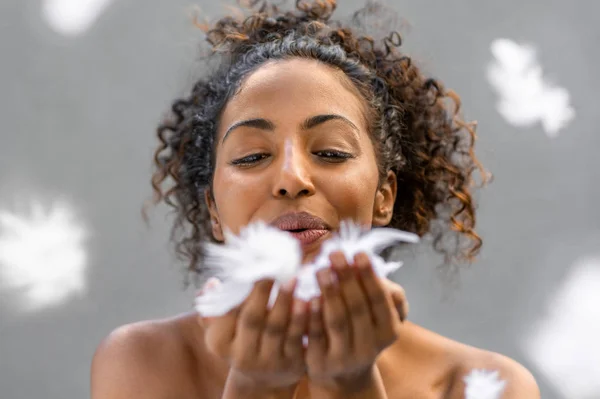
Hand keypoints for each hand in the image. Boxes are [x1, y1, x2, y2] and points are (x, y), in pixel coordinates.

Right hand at [198, 278, 307, 390]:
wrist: (265, 376)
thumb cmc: (242, 337)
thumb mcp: (224, 327)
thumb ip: (216, 304)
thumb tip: (212, 283)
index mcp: (220, 343)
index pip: (227, 315)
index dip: (239, 293)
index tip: (253, 271)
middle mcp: (242, 357)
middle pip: (252, 321)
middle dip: (262, 293)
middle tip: (273, 270)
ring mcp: (268, 362)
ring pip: (277, 329)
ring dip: (285, 302)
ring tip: (293, 279)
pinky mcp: (292, 364)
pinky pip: (298, 338)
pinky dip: (303, 318)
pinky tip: (310, 299)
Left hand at [305, 251, 407, 391]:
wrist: (343, 371)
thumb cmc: (359, 329)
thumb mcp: (376, 313)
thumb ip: (378, 289)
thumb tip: (366, 262)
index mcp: (388, 331)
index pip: (380, 300)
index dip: (369, 277)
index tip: (358, 253)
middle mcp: (369, 347)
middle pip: (358, 309)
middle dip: (347, 278)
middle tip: (335, 254)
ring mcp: (345, 358)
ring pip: (337, 321)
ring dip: (329, 293)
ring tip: (321, 269)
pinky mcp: (321, 364)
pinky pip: (315, 336)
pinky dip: (313, 315)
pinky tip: (307, 296)